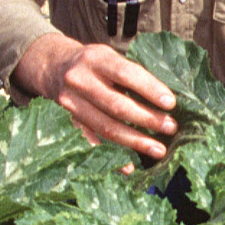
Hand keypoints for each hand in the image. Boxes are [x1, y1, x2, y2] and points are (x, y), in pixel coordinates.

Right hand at [14, 32, 177, 157]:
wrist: (54, 67)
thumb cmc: (94, 63)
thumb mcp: (109, 57)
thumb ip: (132, 74)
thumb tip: (166, 102)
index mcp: (96, 58)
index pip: (126, 74)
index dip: (149, 89)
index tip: (171, 103)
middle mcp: (80, 80)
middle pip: (116, 105)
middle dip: (147, 119)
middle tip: (171, 128)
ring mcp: (71, 103)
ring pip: (106, 127)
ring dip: (135, 141)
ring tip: (158, 150)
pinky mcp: (68, 122)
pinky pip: (92, 142)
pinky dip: (111, 156)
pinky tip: (129, 167)